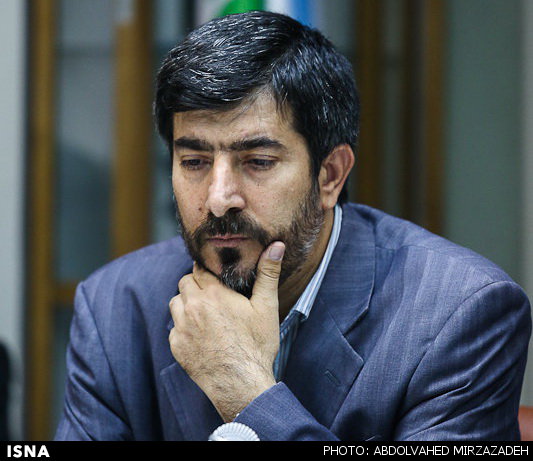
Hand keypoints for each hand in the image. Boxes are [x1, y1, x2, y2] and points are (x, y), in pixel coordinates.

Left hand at [168, 241, 284, 421]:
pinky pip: (174, 328)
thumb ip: (268, 273)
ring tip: (204, 313)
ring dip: (186, 303)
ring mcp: (181, 327)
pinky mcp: (176, 346)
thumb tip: (277, 246)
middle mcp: (192, 306)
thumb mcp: (267, 306)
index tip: (215, 278)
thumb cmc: (256, 345)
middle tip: (212, 296)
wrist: (240, 383)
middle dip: (196, 285)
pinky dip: (183, 327)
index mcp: (213, 293)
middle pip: (185, 283)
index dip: (207, 271)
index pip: (199, 269)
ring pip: (175, 303)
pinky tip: (200, 335)